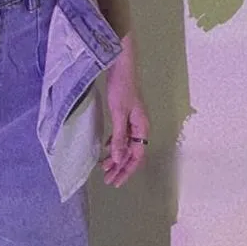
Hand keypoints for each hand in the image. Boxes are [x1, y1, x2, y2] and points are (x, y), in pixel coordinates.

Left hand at [100, 41, 149, 187]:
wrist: (120, 64)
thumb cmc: (121, 87)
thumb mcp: (119, 113)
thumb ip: (119, 138)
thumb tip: (119, 160)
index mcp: (142, 127)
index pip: (136, 156)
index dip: (126, 170)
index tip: (115, 181)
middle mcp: (140, 125)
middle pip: (132, 153)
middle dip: (120, 167)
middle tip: (107, 179)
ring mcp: (133, 119)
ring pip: (126, 144)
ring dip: (117, 156)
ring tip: (104, 167)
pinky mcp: (125, 112)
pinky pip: (122, 134)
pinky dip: (115, 143)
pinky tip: (107, 147)